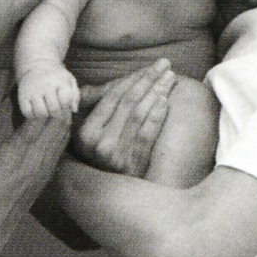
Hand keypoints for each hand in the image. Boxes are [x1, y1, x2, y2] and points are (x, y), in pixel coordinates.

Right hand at [0, 90, 70, 247]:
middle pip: (56, 126)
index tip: (36, 83)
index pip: (38, 120)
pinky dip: (60, 133)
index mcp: (13, 157)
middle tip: (52, 83)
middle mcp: (33, 164)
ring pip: (61, 138)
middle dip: (56, 103)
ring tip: (57, 97)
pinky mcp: (43, 181)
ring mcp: (41, 174)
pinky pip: (58, 151)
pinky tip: (57, 123)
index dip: (41, 99)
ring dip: (61, 117)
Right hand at [18, 65, 79, 118]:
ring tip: (46, 111)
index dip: (66, 106)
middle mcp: (45, 84)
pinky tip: (36, 110)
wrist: (36, 65)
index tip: (64, 104)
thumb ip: (75, 95)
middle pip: (54, 109)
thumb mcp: (69, 80)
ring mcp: (32, 90)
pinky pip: (27, 113)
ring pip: (40, 113)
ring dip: (45, 116)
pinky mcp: (22, 95)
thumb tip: (74, 110)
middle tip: (56, 111)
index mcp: (59, 80)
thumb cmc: (57, 77)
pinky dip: (32, 115)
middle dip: (57, 114)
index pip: (66, 100)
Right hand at [72, 58, 176, 176]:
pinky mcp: (133, 165)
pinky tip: (166, 101)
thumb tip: (96, 84)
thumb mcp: (87, 128)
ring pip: (139, 115)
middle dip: (149, 80)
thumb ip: (92, 104)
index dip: (133, 78)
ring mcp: (116, 156)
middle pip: (129, 103)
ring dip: (157, 92)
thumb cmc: (96, 151)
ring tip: (170, 78)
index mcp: (86, 131)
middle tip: (165, 65)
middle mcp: (99, 144)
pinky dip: (157, 116)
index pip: (113, 97)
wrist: (104, 192)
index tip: (150, 66)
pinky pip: (147, 135)